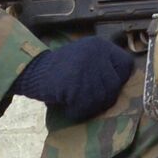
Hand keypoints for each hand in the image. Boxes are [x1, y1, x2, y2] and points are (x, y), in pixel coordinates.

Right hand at [11, 36, 133, 121]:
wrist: (32, 71)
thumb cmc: (59, 68)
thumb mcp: (84, 57)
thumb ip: (103, 65)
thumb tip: (122, 84)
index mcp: (100, 45)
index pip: (125, 64)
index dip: (119, 79)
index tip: (107, 87)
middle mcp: (96, 53)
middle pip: (114, 84)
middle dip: (104, 97)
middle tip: (89, 101)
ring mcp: (86, 68)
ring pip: (102, 97)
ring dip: (91, 107)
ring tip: (78, 105)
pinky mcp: (75, 83)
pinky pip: (85, 105)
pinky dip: (77, 112)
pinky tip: (69, 108)